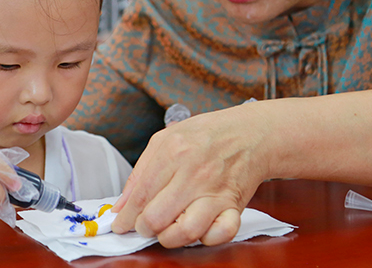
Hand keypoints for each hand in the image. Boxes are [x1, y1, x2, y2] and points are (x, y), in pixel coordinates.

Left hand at [111, 104, 269, 247]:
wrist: (250, 133)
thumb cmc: (206, 135)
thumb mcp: (166, 139)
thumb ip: (140, 172)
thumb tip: (120, 206)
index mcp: (174, 151)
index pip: (140, 195)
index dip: (126, 216)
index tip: (121, 224)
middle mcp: (194, 173)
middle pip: (156, 216)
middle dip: (143, 228)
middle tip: (144, 225)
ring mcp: (215, 190)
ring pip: (186, 231)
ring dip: (170, 238)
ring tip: (166, 230)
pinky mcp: (234, 205)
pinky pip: (221, 233)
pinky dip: (207, 238)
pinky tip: (198, 230)